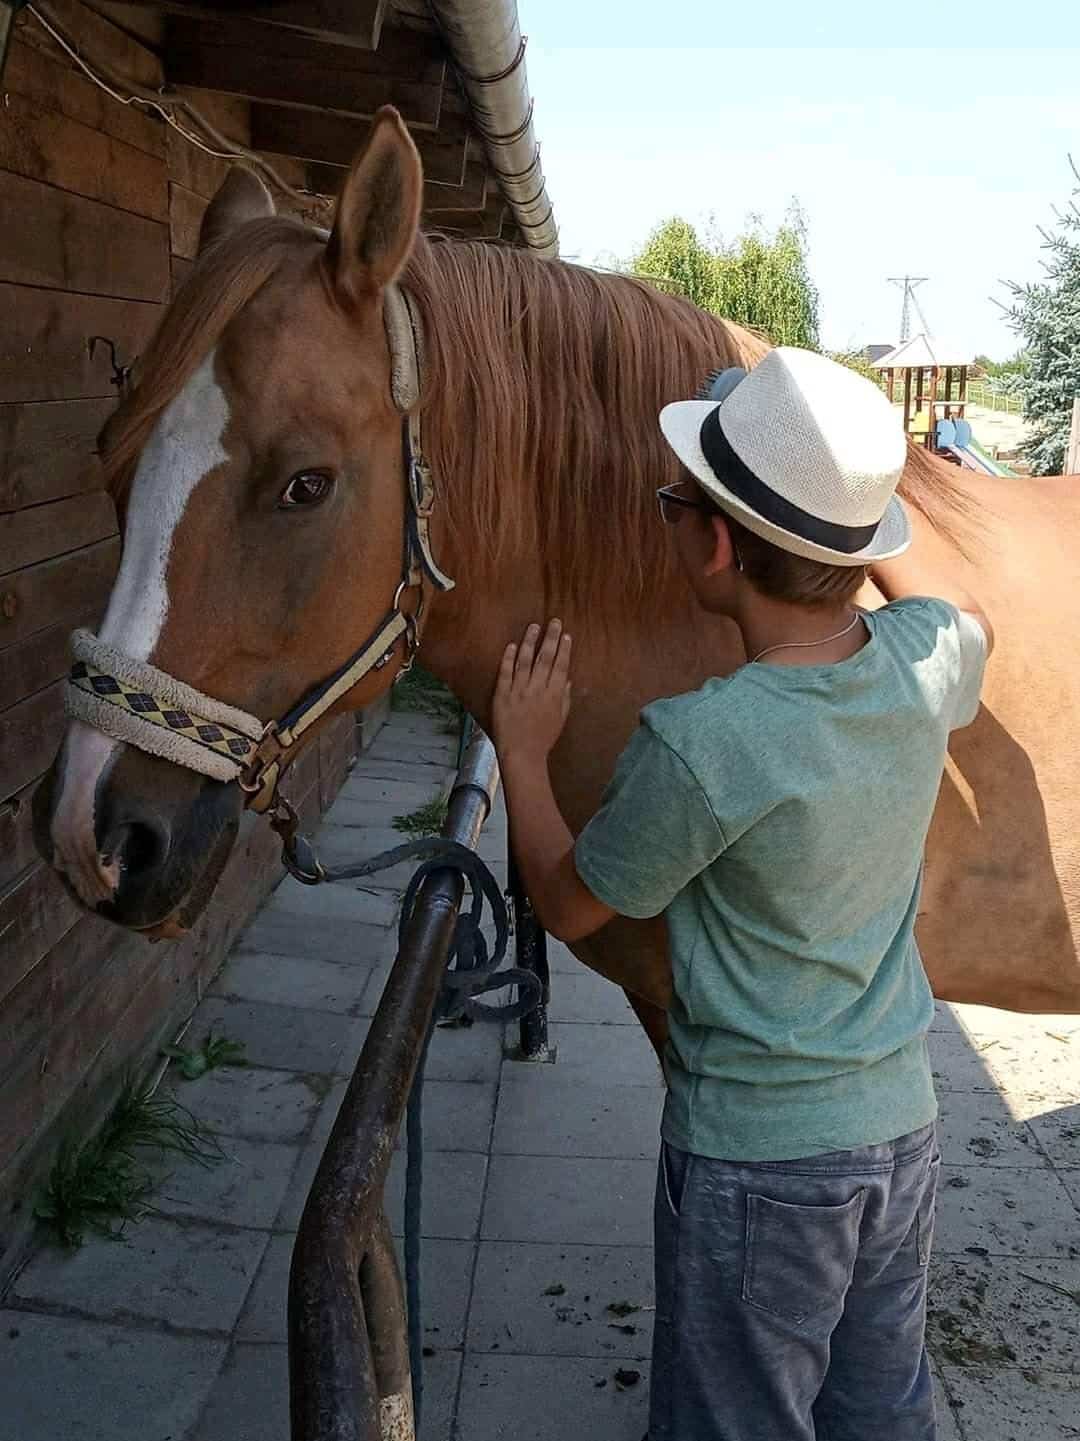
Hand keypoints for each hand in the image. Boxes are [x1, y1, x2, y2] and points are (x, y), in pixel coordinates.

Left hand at [492, 620, 571, 764]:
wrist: (521, 753)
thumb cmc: (543, 738)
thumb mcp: (560, 718)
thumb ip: (564, 697)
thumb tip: (566, 678)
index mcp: (554, 694)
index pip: (560, 666)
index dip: (564, 649)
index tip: (566, 635)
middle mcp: (537, 688)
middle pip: (545, 658)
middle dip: (550, 638)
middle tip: (554, 621)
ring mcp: (518, 690)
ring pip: (525, 660)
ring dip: (530, 641)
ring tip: (534, 626)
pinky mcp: (502, 694)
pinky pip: (505, 672)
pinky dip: (508, 658)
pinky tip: (512, 645)